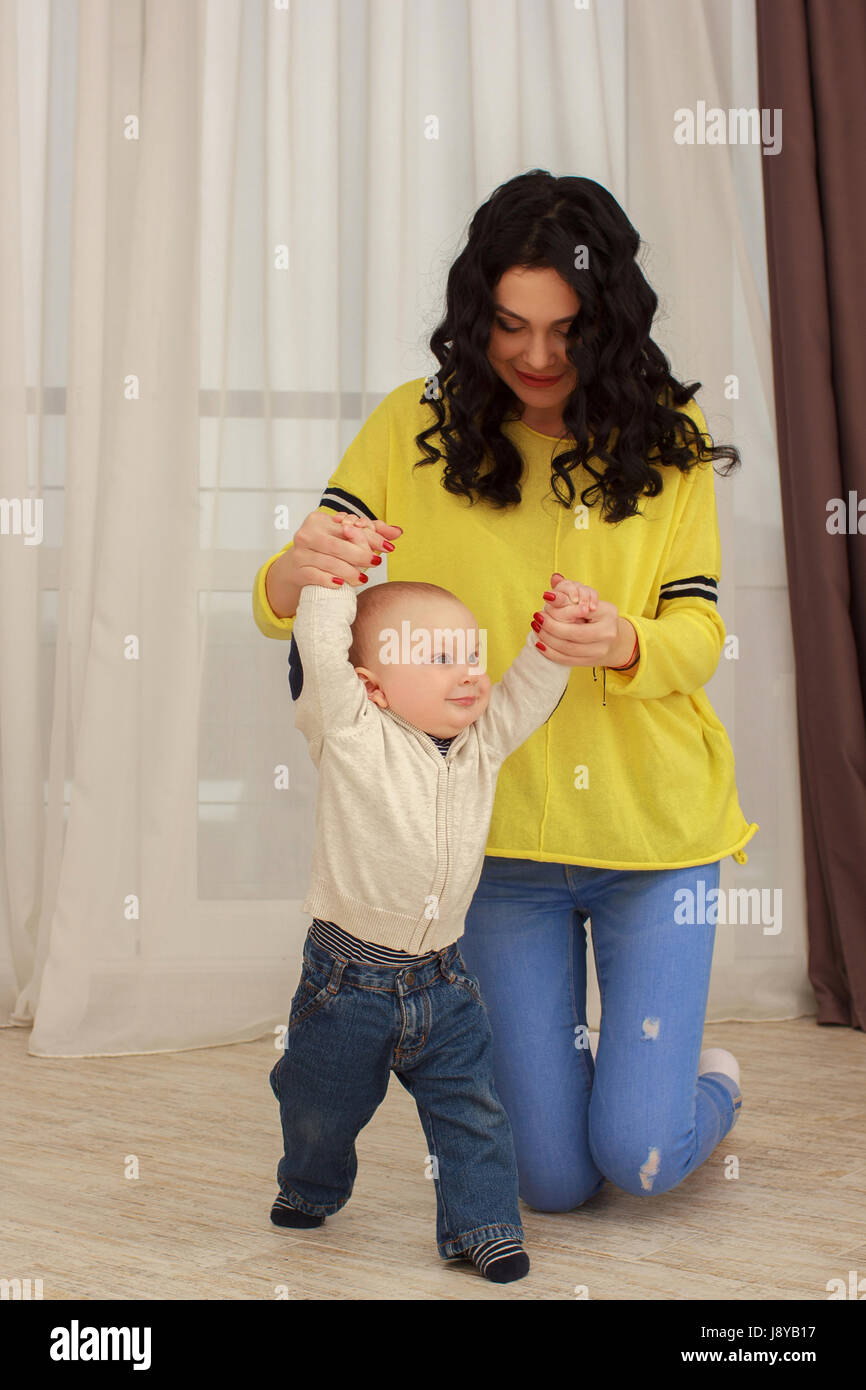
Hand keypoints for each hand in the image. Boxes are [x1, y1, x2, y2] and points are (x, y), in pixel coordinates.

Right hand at [280, 509, 402, 589]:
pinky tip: (341, 584)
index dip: (371, 537)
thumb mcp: (344, 538)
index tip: (388, 547)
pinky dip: (330, 580)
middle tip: (376, 562)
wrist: (294, 568)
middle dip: (361, 555)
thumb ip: (371, 533)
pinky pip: (316, 576)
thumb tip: (398, 532)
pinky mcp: (298, 571)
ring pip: (329, 562)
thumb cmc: (324, 550)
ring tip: (363, 577)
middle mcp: (306, 534)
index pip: (348, 528)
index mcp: (318, 520)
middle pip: (339, 546)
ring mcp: (300, 553)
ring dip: (349, 572)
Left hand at [531, 572, 637, 667]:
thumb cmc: (596, 616)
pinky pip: (567, 660)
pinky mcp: (591, 662)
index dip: (561, 608)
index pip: (581, 610)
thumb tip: (554, 577)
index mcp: (608, 612)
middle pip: (573, 632)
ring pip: (568, 648)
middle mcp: (608, 632)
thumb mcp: (589, 601)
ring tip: (536, 629)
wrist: (614, 640)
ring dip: (547, 639)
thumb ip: (570, 591)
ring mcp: (601, 650)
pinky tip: (540, 644)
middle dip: (550, 626)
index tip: (545, 601)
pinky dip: (551, 653)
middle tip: (537, 618)